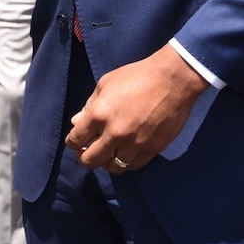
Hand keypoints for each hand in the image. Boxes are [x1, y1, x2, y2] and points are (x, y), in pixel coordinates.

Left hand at [64, 45, 207, 173]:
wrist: (172, 80)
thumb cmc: (136, 76)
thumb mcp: (105, 84)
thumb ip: (89, 105)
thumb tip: (76, 122)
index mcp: (99, 115)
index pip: (76, 139)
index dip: (72, 143)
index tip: (75, 142)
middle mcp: (115, 134)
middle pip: (91, 160)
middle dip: (84, 158)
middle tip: (85, 153)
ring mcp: (134, 144)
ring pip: (113, 167)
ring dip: (106, 162)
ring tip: (106, 154)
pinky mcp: (152, 150)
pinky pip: (133, 166)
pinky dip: (125, 163)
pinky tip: (124, 155)